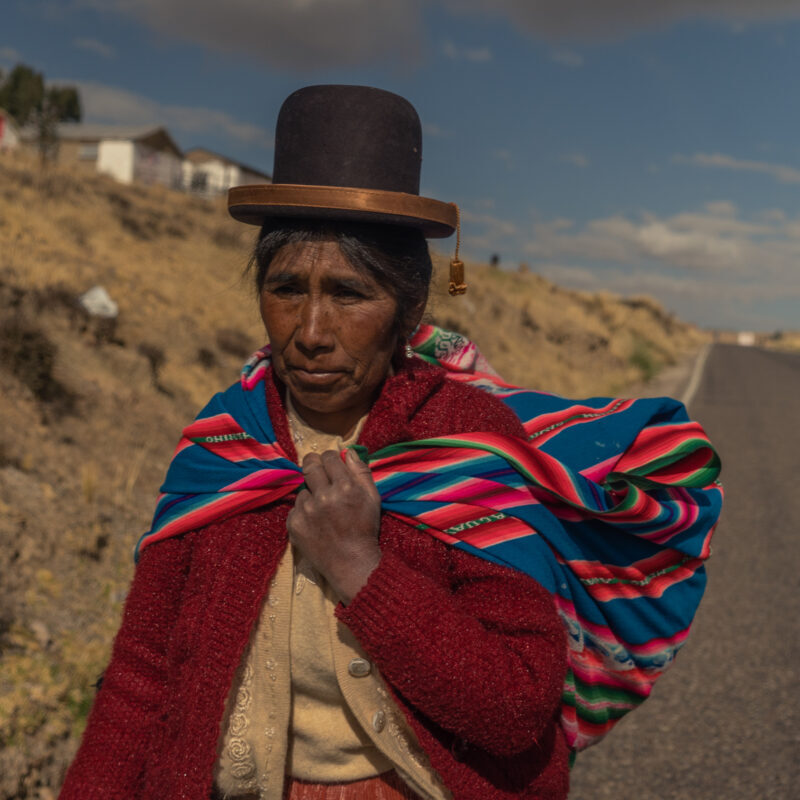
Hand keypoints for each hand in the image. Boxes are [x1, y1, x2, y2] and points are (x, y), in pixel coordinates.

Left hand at [287, 448, 382, 603]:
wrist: (352, 563)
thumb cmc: (365, 529)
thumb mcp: (373, 498)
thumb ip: (361, 472)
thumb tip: (348, 451)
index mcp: (345, 487)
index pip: (330, 457)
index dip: (331, 458)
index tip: (331, 462)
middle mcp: (324, 496)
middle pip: (310, 465)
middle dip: (314, 463)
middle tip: (317, 469)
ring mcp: (306, 510)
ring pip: (303, 489)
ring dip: (311, 493)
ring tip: (323, 510)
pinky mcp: (294, 524)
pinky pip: (296, 508)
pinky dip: (304, 512)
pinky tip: (316, 523)